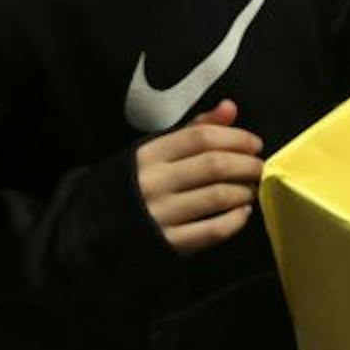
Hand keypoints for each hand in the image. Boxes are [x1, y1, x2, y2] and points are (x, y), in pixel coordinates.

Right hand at [135, 100, 262, 253]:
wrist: (90, 227)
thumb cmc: (134, 182)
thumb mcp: (155, 151)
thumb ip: (194, 128)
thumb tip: (230, 107)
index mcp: (150, 154)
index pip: (201, 137)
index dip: (236, 138)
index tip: (255, 144)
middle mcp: (153, 182)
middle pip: (214, 166)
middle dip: (247, 165)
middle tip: (259, 168)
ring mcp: (159, 214)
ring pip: (217, 196)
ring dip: (244, 191)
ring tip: (251, 189)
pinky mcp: (167, 243)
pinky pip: (212, 230)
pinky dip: (235, 220)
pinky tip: (242, 213)